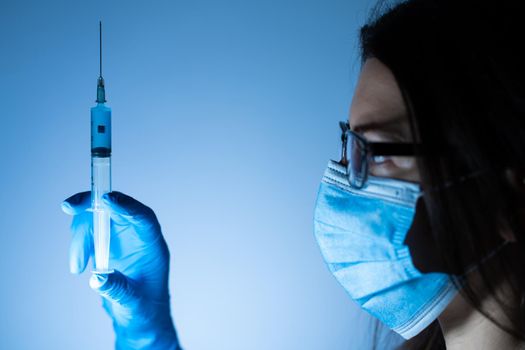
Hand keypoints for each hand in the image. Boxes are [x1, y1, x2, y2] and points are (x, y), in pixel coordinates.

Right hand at [62, 191, 180, 349]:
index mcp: (152, 246)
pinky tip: (78, 262)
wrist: (138, 317)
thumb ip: (117, 290)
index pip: (143, 218)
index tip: (105, 199)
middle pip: (116, 208)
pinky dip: (79, 241)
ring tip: (77, 266)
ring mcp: (122, 236)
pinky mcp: (107, 241)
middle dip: (91, 205)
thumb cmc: (144, 309)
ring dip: (81, 234)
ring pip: (98, 218)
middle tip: (68, 207)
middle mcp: (137, 236)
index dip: (126, 206)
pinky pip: (90, 228)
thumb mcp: (132, 303)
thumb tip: (97, 278)